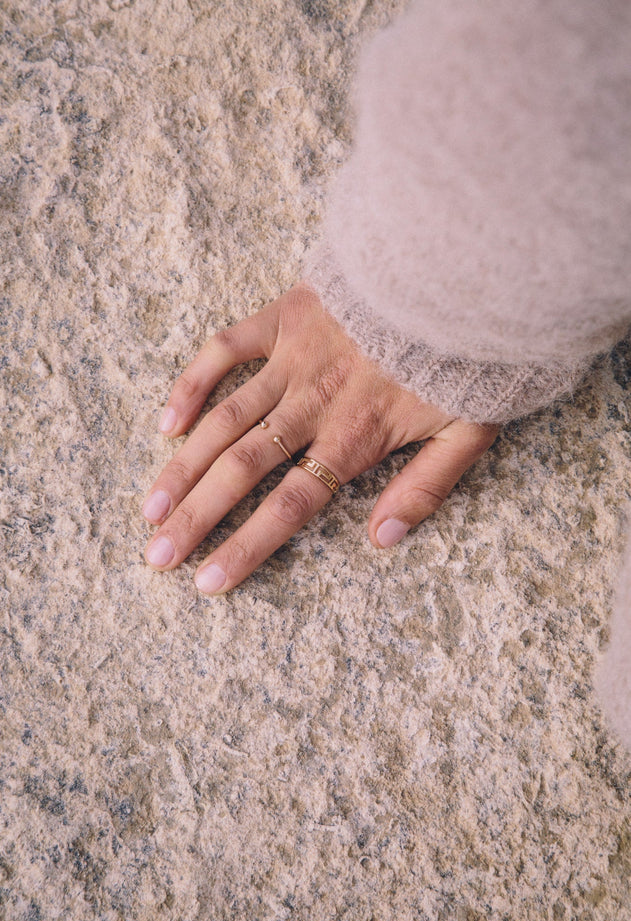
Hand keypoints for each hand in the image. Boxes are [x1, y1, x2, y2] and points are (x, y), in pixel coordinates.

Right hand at [142, 284, 497, 592]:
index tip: (208, 581)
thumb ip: (426, 488)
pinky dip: (194, 382)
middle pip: (242, 470)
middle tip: (158, 555)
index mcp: (355, 437)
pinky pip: (227, 347)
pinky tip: (166, 421)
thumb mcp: (468, 431)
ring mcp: (293, 357)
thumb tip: (381, 540)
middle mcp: (314, 403)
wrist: (459, 268)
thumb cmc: (466, 355)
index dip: (246, 547)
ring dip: (183, 466)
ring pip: (224, 419)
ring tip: (150, 507)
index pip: (290, 506)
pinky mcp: (285, 316)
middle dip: (196, 517)